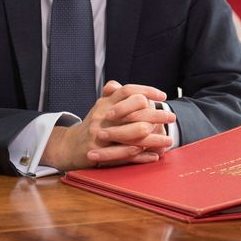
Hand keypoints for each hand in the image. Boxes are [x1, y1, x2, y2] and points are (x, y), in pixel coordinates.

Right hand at [40, 80, 174, 170]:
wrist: (69, 146)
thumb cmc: (91, 126)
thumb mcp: (99, 107)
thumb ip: (110, 95)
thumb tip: (117, 84)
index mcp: (104, 103)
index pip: (127, 91)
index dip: (146, 90)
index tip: (162, 95)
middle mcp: (102, 116)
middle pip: (134, 113)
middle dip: (156, 116)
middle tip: (171, 117)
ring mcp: (100, 135)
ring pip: (132, 136)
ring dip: (153, 139)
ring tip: (168, 141)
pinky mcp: (99, 152)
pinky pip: (124, 154)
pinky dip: (141, 156)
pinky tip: (154, 155)